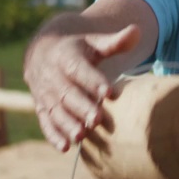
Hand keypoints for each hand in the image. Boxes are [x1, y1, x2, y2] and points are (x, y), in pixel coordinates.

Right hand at [23, 25, 139, 151]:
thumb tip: (136, 31)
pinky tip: (66, 148)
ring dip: (67, 124)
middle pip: (67, 93)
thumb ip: (115, 41)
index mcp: (66, 56)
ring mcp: (44, 93)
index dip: (93, 80)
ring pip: (55, 110)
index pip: (79, 69)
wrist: (43, 50)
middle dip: (82, 107)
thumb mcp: (94, 41)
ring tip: (81, 136)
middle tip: (97, 120)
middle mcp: (52, 75)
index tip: (109, 92)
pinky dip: (54, 135)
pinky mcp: (42, 107)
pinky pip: (45, 122)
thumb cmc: (78, 47)